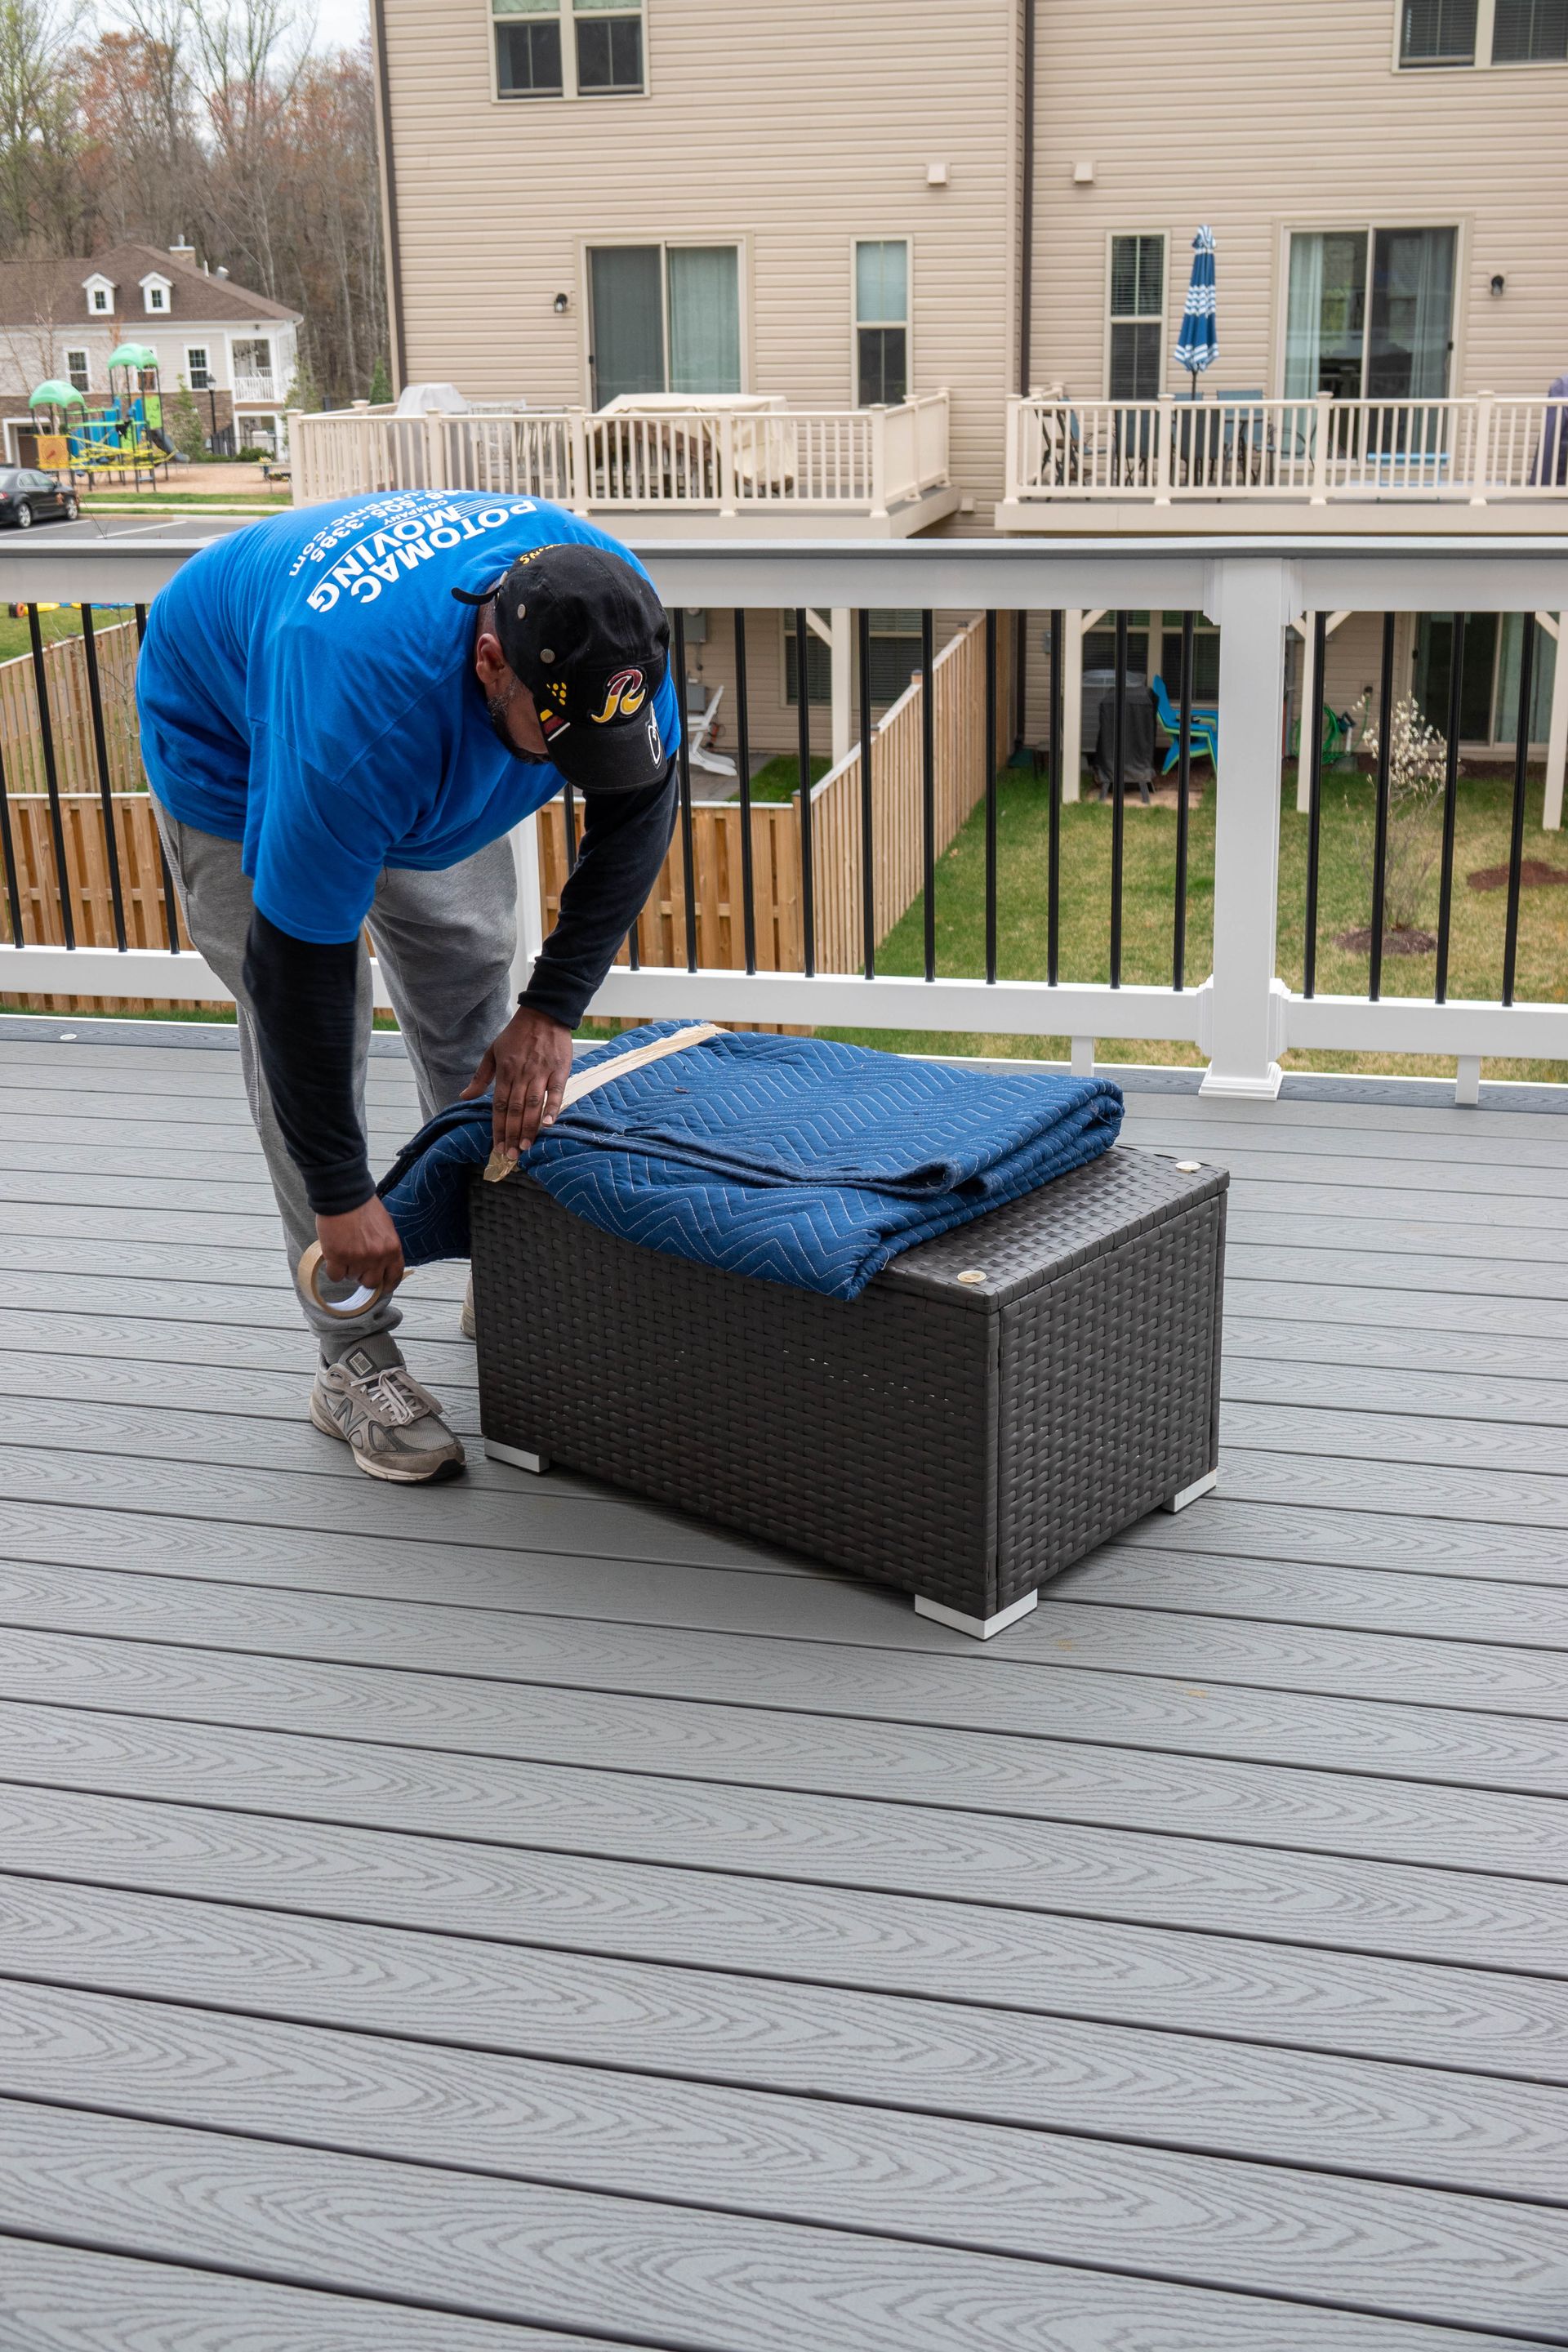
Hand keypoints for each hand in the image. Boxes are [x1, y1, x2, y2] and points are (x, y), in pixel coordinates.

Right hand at [316, 1196, 403, 1295]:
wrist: (345, 1195)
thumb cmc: (364, 1207)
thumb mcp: (385, 1228)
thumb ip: (385, 1247)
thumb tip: (381, 1265)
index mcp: (393, 1248)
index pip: (394, 1277)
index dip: (386, 1284)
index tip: (381, 1286)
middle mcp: (378, 1257)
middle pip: (370, 1283)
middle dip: (362, 1276)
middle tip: (356, 1263)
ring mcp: (358, 1258)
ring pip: (351, 1278)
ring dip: (346, 1269)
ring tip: (344, 1250)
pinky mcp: (338, 1257)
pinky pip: (335, 1276)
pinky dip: (333, 1269)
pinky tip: (333, 1256)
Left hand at [460, 1003, 572, 1164]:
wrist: (544, 1013)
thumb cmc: (517, 1034)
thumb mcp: (492, 1051)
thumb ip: (480, 1077)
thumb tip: (464, 1096)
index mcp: (504, 1071)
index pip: (499, 1105)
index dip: (498, 1127)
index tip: (498, 1147)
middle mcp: (521, 1074)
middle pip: (515, 1109)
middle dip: (512, 1134)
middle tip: (511, 1155)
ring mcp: (541, 1072)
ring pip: (532, 1105)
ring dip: (529, 1128)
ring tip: (526, 1147)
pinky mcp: (559, 1070)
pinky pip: (556, 1092)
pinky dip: (552, 1108)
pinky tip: (548, 1124)